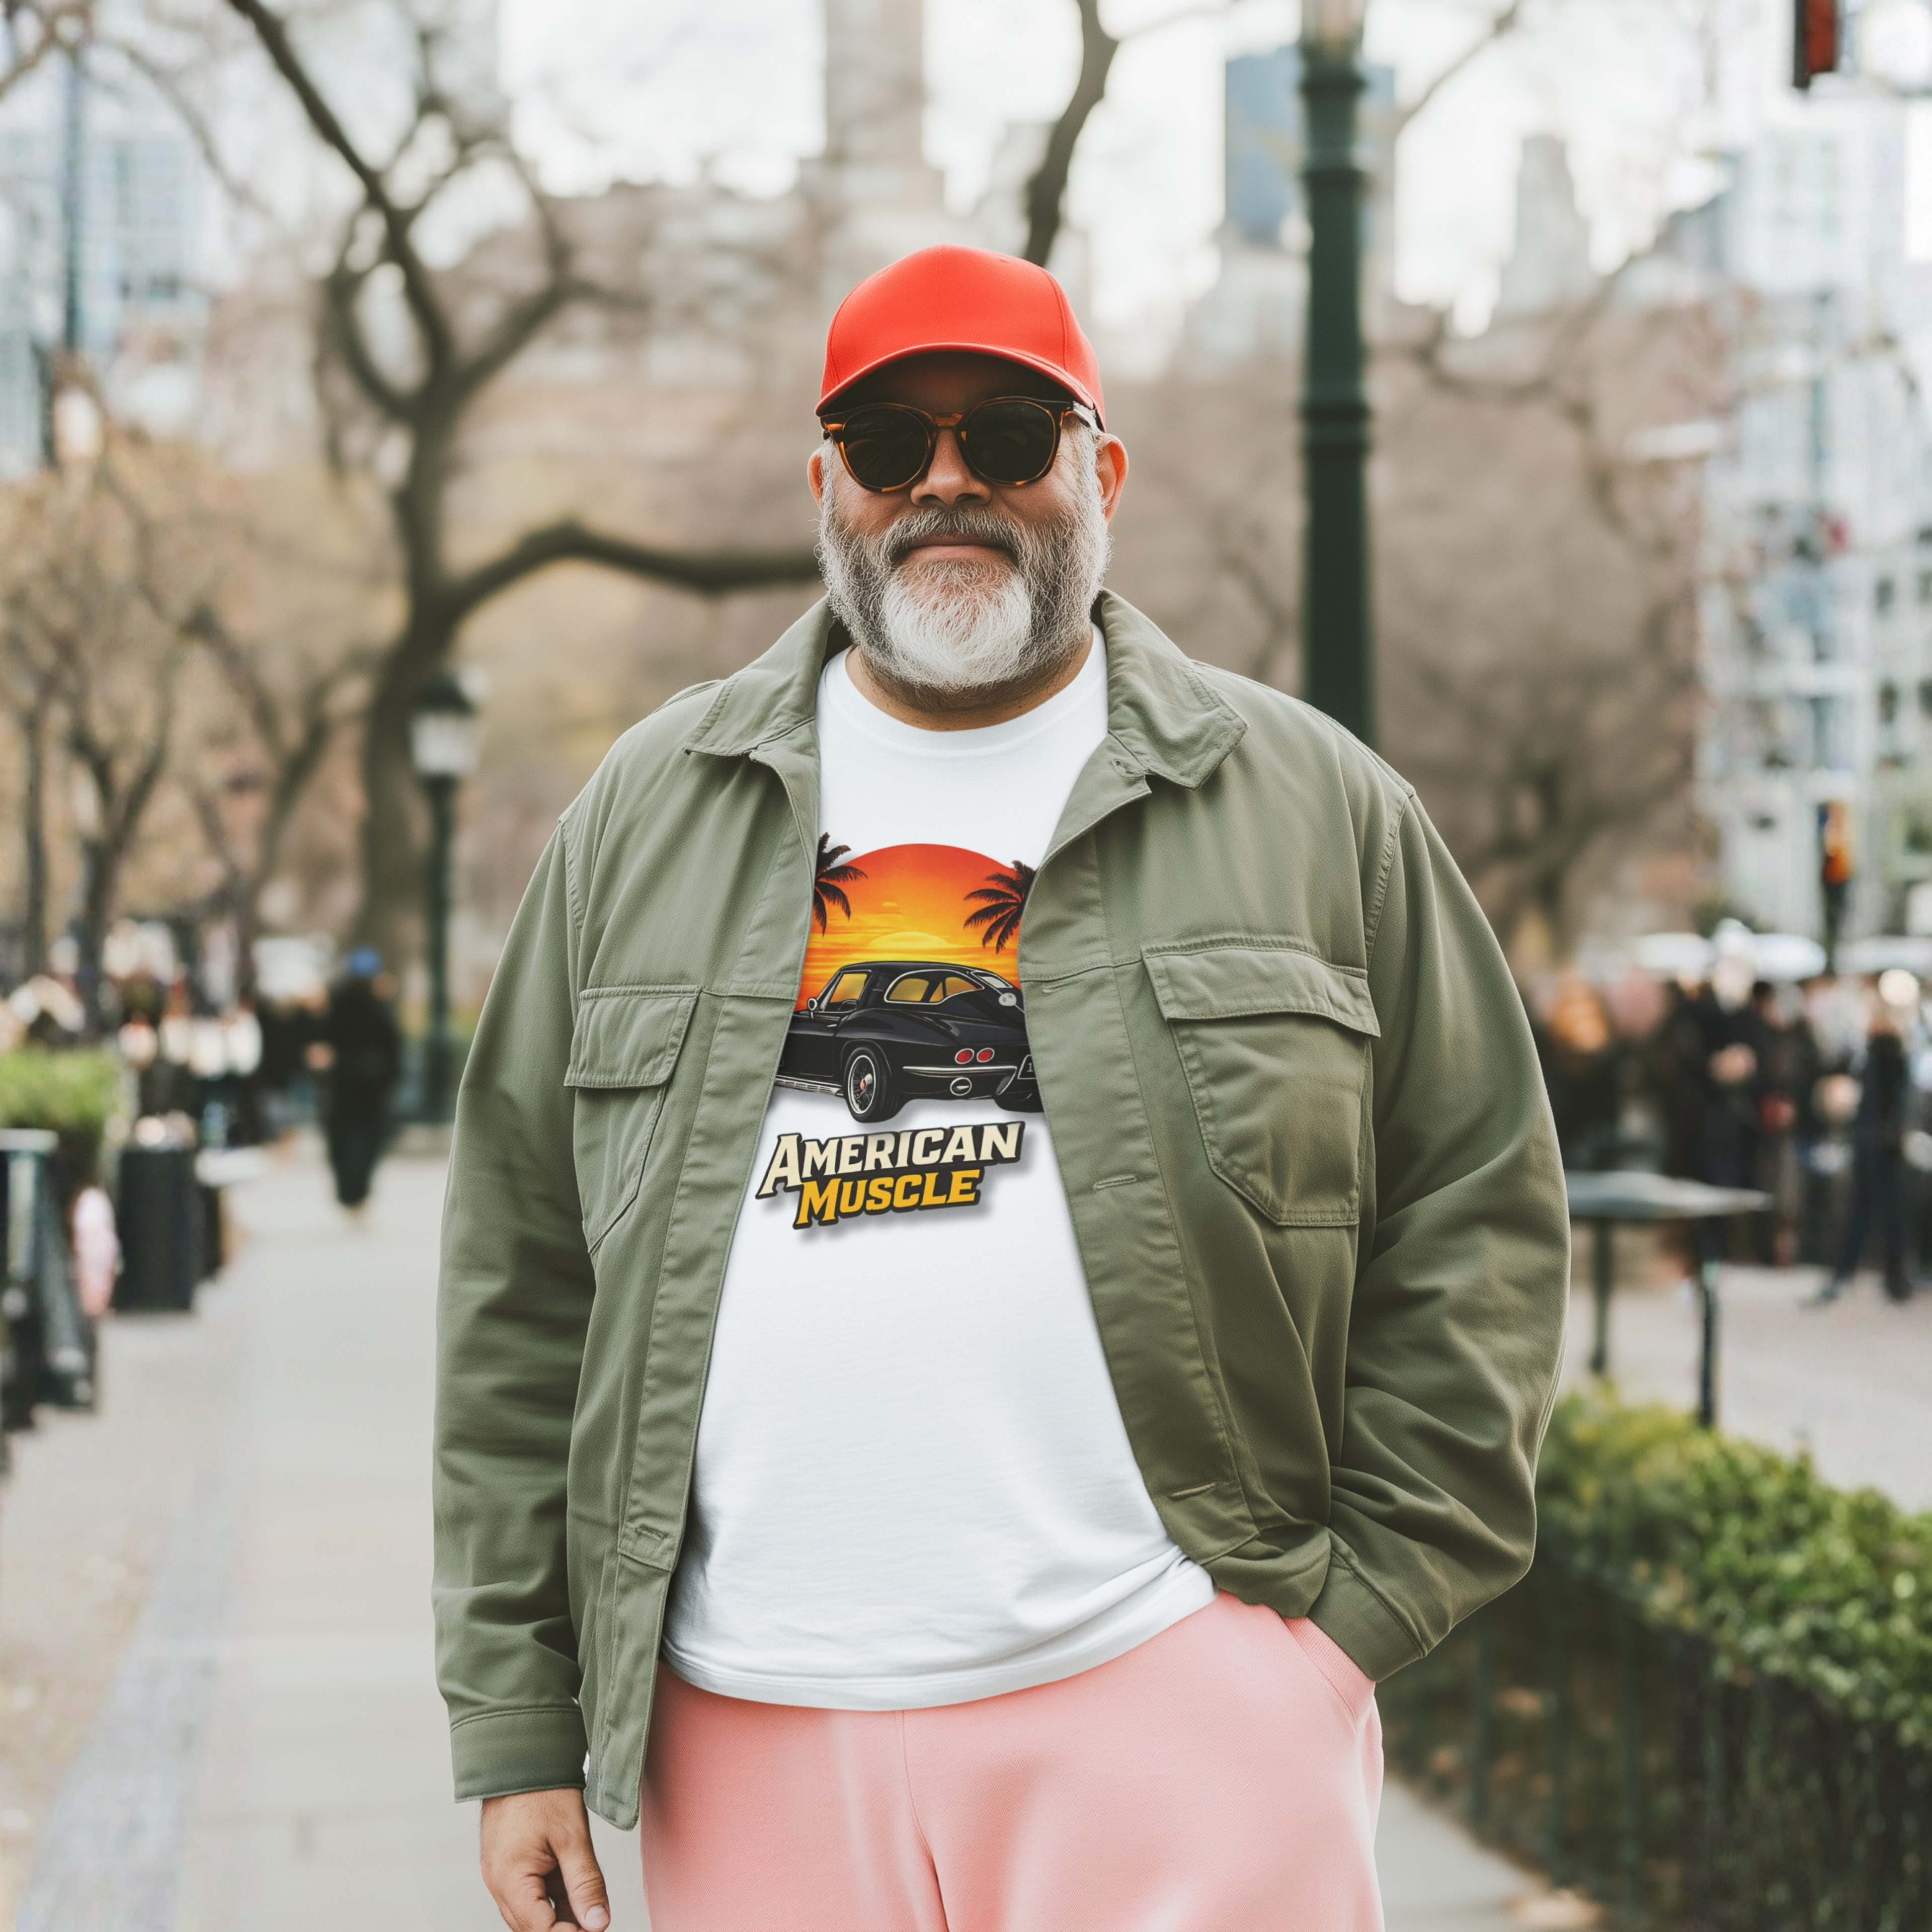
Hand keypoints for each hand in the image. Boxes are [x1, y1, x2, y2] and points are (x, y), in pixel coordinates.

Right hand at [480, 1788, 610, 1930]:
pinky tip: (573, 1894)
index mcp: (509, 1878)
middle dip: (565, 1928)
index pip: (540, 1929)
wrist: (522, 1755)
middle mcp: (497, 1882)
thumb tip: (598, 1924)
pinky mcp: (505, 1865)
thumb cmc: (545, 1790)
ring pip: (529, 1913)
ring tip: (590, 1908)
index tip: (598, 1928)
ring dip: (558, 1915)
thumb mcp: (573, 1837)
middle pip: (531, 1926)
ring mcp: (498, 1874)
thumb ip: (585, 1883)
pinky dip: (550, 1898)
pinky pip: (527, 1894)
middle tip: (597, 1921)